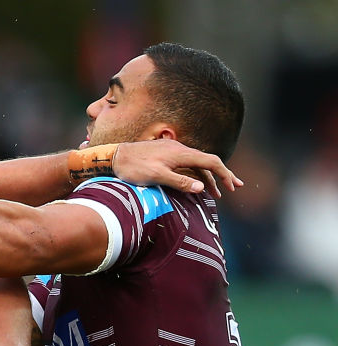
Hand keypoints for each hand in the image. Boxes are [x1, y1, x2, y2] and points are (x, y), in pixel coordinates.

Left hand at [113, 139, 242, 196]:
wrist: (113, 157)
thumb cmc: (133, 168)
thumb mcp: (157, 176)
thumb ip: (180, 182)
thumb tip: (202, 188)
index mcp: (181, 153)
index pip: (211, 162)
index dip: (224, 174)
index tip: (233, 187)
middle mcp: (180, 149)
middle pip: (207, 162)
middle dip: (222, 175)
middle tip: (235, 188)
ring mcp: (172, 151)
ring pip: (196, 164)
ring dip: (207, 178)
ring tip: (216, 193)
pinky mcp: (164, 155)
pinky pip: (186, 165)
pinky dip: (195, 175)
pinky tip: (196, 184)